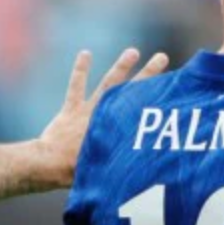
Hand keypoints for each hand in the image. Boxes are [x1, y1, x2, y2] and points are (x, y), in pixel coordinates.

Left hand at [38, 48, 168, 185]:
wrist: (50, 165)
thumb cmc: (80, 173)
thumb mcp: (108, 171)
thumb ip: (124, 166)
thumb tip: (146, 170)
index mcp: (117, 130)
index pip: (142, 110)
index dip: (157, 99)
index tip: (173, 85)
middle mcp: (106, 116)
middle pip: (131, 92)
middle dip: (148, 75)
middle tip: (162, 57)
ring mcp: (88, 112)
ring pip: (108, 85)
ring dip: (120, 67)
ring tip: (132, 51)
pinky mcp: (71, 111)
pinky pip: (77, 87)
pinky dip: (81, 70)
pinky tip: (85, 53)